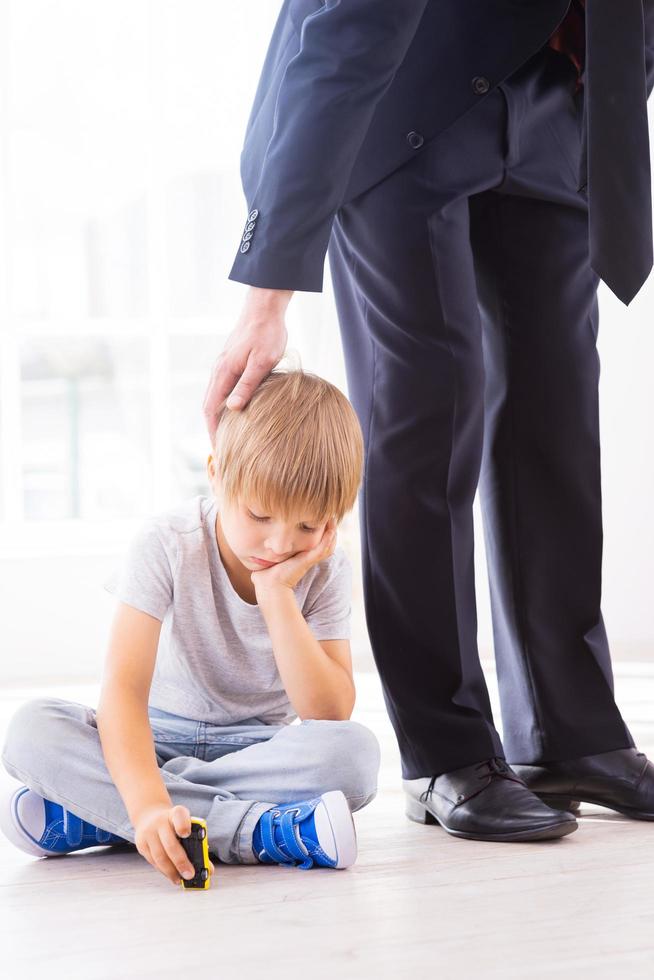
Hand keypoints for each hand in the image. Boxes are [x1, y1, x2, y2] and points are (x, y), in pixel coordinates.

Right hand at [133, 803, 214, 886]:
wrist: (149, 815)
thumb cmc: (174, 824)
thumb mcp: (186, 825)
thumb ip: (198, 844)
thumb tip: (209, 870)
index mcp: (176, 813)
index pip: (179, 815)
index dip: (182, 825)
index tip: (186, 834)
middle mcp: (160, 821)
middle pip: (170, 843)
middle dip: (180, 862)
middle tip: (190, 874)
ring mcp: (148, 832)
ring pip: (160, 856)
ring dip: (171, 871)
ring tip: (180, 880)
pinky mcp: (141, 843)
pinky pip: (153, 861)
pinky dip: (163, 871)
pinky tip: (171, 875)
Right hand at [202, 287, 292, 438]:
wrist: (264, 309)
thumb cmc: (267, 334)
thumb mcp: (262, 362)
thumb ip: (247, 386)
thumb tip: (232, 409)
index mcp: (223, 373)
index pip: (211, 411)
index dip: (214, 433)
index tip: (219, 452)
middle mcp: (218, 372)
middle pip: (209, 408)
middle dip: (213, 430)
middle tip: (222, 452)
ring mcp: (223, 367)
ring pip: (214, 399)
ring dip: (218, 419)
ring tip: (227, 438)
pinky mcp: (230, 364)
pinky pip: (222, 391)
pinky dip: (223, 407)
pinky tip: (235, 414)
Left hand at [251, 518, 337, 599]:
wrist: (268, 585)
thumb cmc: (267, 573)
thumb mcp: (272, 556)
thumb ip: (271, 548)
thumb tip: (262, 541)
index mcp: (302, 556)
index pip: (318, 542)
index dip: (323, 531)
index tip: (322, 517)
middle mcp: (308, 557)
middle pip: (327, 542)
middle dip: (331, 529)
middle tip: (332, 516)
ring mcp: (309, 559)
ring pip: (328, 545)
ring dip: (332, 532)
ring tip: (333, 518)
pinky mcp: (307, 561)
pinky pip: (322, 549)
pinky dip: (328, 539)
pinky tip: (331, 529)